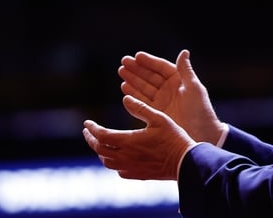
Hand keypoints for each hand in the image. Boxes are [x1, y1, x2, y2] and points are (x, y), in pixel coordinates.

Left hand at [82, 95, 196, 180]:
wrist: (185, 163)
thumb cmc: (174, 138)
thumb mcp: (159, 118)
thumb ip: (141, 108)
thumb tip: (126, 98)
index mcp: (129, 141)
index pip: (101, 135)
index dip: (92, 129)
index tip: (86, 123)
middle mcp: (126, 157)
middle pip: (99, 150)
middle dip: (91, 139)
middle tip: (88, 132)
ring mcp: (131, 168)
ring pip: (107, 162)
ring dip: (100, 152)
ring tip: (100, 143)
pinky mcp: (138, 175)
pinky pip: (118, 170)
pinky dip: (112, 162)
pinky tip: (117, 157)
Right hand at [119, 49, 224, 143]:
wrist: (201, 135)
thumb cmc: (200, 111)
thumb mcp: (194, 88)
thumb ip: (186, 70)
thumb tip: (184, 51)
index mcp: (179, 81)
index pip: (161, 68)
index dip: (149, 61)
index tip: (137, 56)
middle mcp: (169, 90)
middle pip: (150, 76)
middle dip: (137, 69)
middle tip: (124, 62)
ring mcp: (161, 102)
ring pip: (143, 88)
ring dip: (132, 80)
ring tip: (122, 72)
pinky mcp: (156, 113)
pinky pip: (141, 102)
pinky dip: (133, 95)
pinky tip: (124, 88)